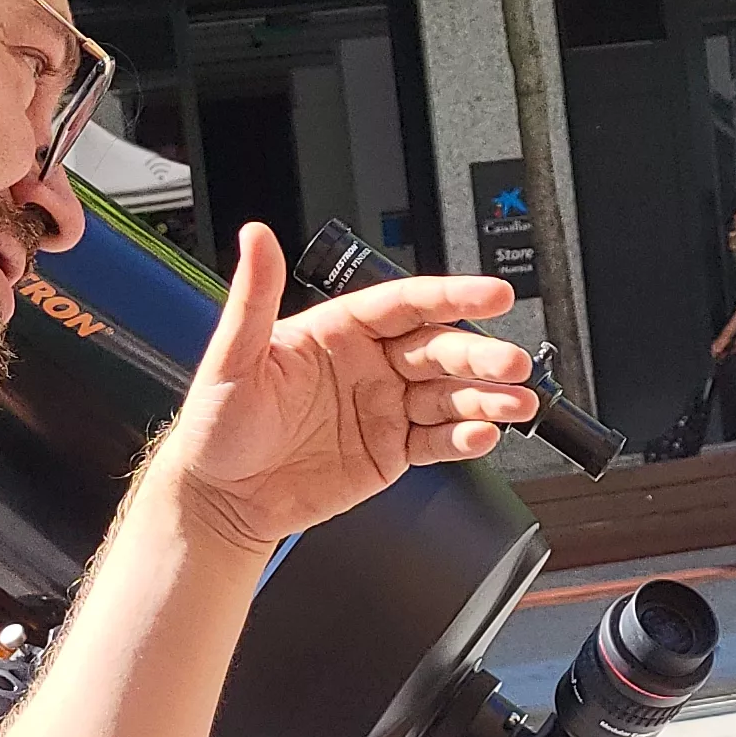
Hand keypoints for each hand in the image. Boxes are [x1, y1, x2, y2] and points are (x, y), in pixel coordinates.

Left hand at [155, 223, 540, 556]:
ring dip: (486, 397)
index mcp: (339, 331)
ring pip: (448, 395)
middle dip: (479, 354)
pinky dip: (465, 438)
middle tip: (510, 362)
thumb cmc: (218, 426)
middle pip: (438, 349)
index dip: (452, 295)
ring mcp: (384, 409)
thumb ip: (253, 296)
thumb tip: (255, 237)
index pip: (406, 303)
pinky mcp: (391, 452)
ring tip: (516, 403)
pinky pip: (438, 440)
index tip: (492, 293)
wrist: (221, 499)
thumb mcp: (232, 357)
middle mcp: (369, 365)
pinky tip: (484, 434)